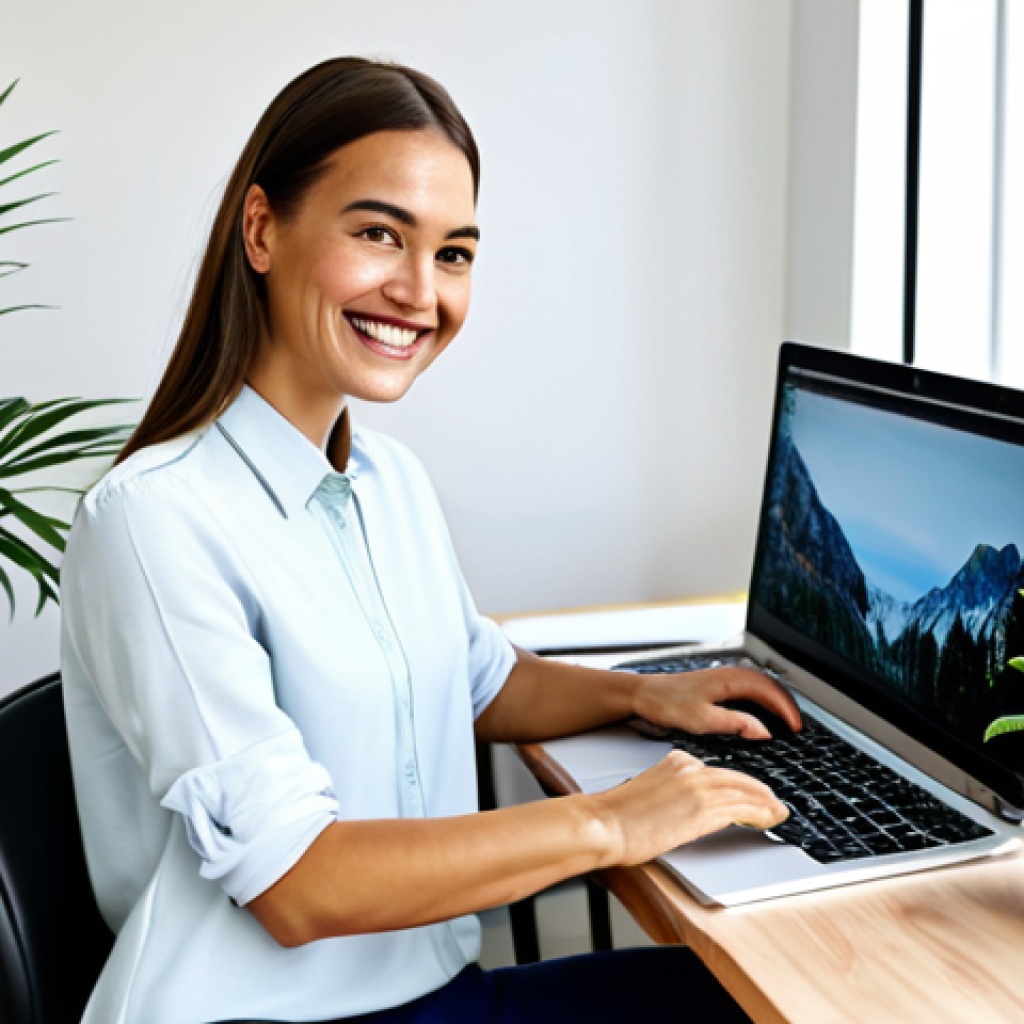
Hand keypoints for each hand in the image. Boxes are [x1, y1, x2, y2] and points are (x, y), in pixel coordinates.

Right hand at [589, 749, 789, 867]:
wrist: (605, 823)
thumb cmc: (617, 816)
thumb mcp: (650, 794)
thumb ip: (674, 795)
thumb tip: (688, 811)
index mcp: (676, 761)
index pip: (718, 772)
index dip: (739, 784)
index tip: (748, 793)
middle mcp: (690, 768)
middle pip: (736, 779)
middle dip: (758, 792)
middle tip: (774, 802)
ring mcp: (698, 787)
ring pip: (744, 793)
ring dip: (765, 804)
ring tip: (777, 813)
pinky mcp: (702, 809)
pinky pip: (742, 809)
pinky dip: (761, 813)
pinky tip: (769, 819)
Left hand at [632, 665, 801, 739]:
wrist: (643, 694)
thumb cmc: (667, 703)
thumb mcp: (703, 720)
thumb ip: (736, 724)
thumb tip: (764, 731)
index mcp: (729, 679)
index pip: (769, 691)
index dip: (787, 709)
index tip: (796, 727)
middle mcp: (729, 674)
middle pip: (769, 685)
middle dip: (787, 704)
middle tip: (797, 725)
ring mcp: (723, 677)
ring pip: (760, 685)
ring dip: (776, 700)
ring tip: (786, 720)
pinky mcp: (716, 684)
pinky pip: (748, 687)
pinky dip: (762, 699)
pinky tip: (761, 712)